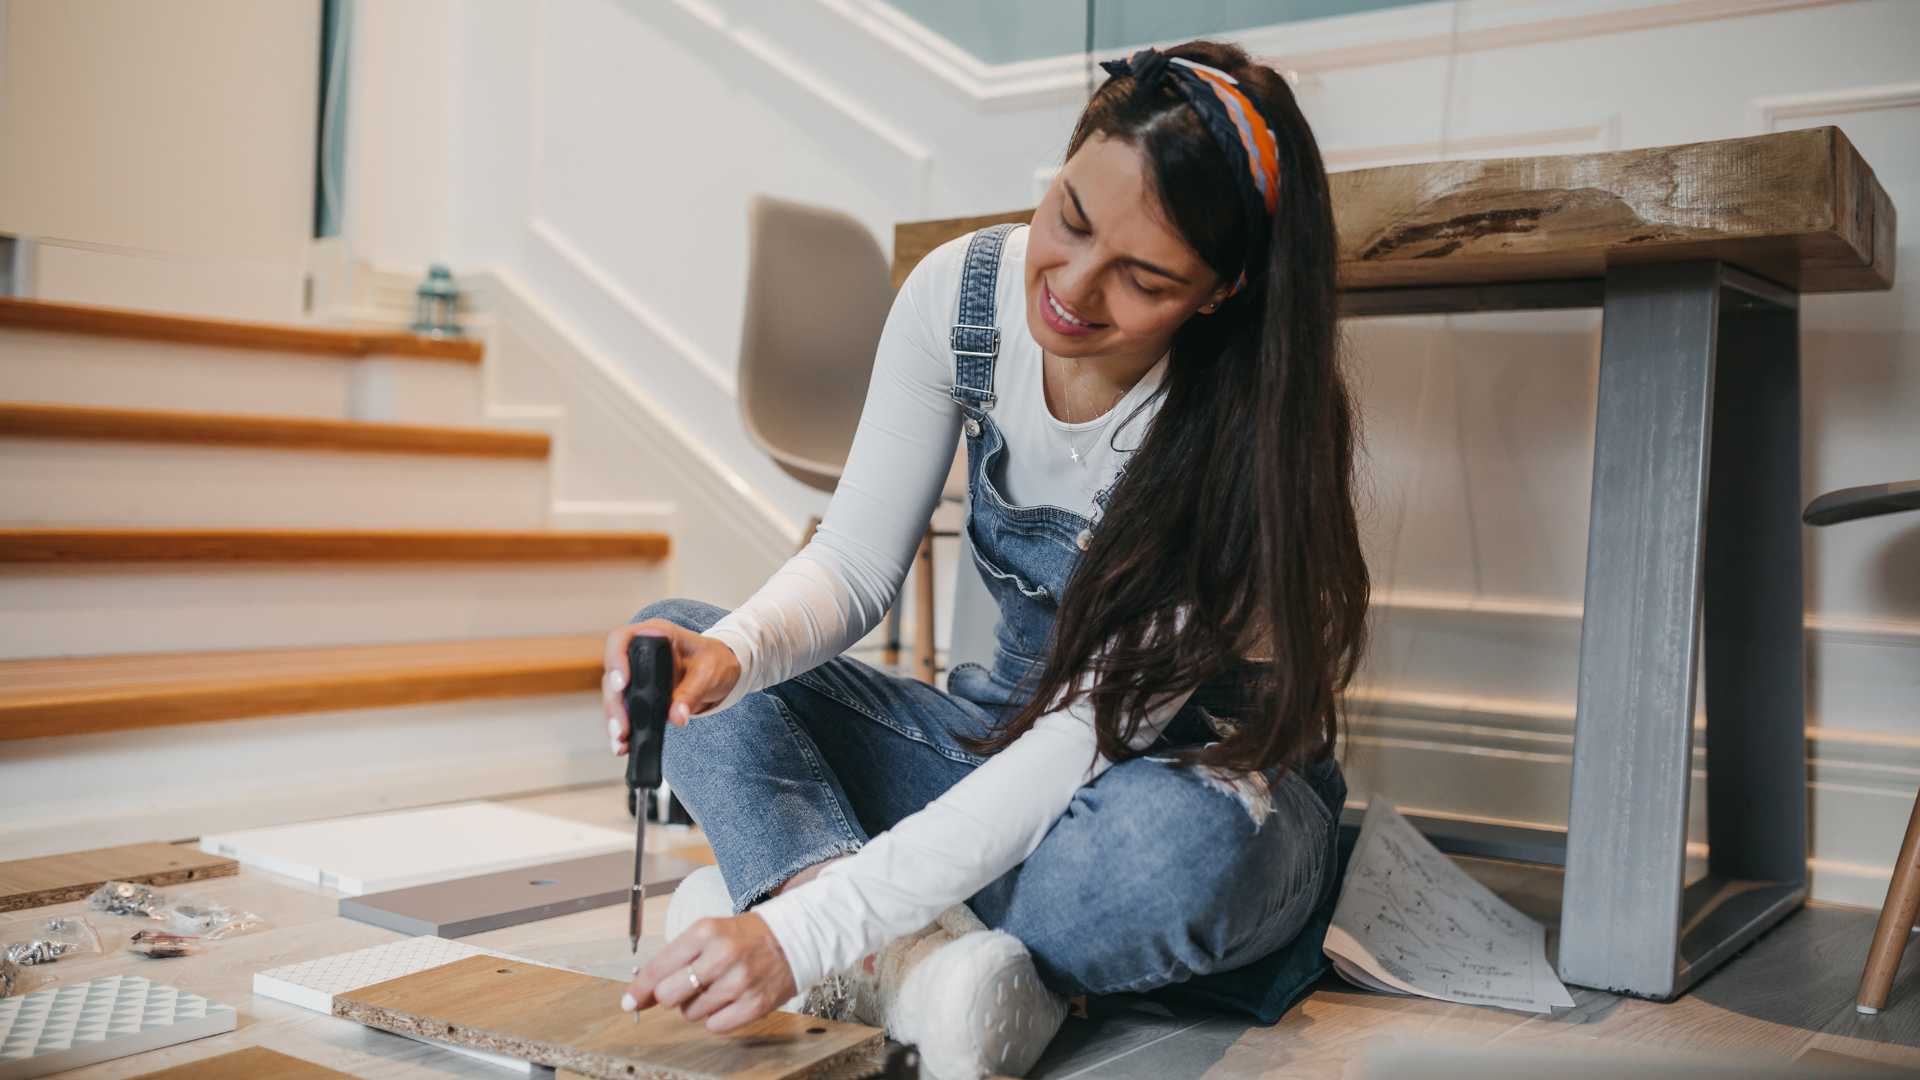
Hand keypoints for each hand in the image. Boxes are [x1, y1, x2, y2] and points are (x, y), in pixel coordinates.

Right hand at [604, 619, 742, 753]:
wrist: (723, 670)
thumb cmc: (716, 660)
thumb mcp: (709, 672)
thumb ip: (692, 692)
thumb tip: (677, 716)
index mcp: (654, 635)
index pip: (621, 639)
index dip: (615, 660)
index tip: (622, 684)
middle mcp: (638, 653)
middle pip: (613, 674)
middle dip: (615, 703)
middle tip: (621, 727)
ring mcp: (636, 675)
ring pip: (615, 696)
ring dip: (615, 719)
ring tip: (620, 740)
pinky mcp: (639, 695)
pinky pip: (625, 711)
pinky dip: (623, 729)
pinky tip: (622, 745)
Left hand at [622, 912, 797, 1031]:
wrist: (794, 938)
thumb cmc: (744, 936)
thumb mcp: (708, 934)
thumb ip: (673, 960)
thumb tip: (639, 995)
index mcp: (705, 932)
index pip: (658, 968)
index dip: (639, 989)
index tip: (629, 1001)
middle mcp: (721, 956)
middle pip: (669, 995)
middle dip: (671, 995)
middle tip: (687, 985)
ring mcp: (739, 982)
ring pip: (691, 1013)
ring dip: (697, 1005)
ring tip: (717, 987)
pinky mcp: (754, 1004)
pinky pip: (715, 1026)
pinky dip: (716, 1018)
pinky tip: (728, 1000)